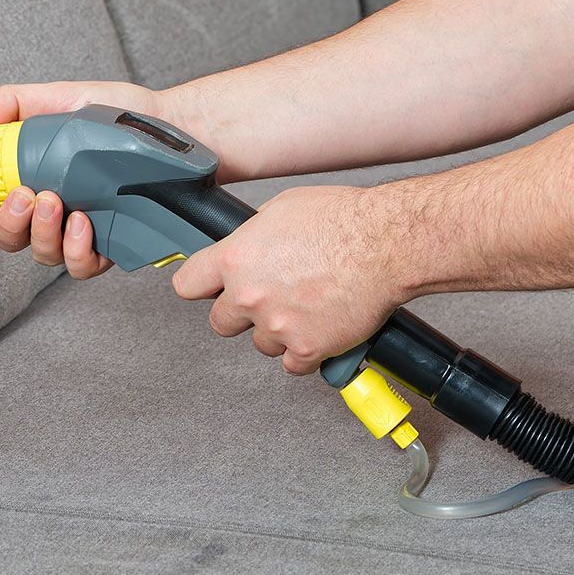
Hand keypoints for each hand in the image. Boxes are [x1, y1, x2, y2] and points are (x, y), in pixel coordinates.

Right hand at [0, 80, 164, 279]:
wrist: (168, 123)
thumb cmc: (114, 113)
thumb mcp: (59, 98)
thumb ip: (14, 104)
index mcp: (29, 181)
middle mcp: (50, 212)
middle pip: (10, 239)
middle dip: (9, 223)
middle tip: (25, 196)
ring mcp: (78, 231)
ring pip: (43, 254)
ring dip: (41, 234)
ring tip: (55, 202)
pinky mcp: (109, 245)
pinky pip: (82, 266)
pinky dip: (76, 250)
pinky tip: (83, 223)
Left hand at [171, 184, 410, 374]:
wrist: (385, 245)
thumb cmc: (343, 220)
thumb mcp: (283, 209)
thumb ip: (254, 236)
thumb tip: (248, 245)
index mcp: (236, 259)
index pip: (188, 284)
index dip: (201, 286)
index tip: (210, 289)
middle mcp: (249, 296)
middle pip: (221, 323)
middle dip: (240, 314)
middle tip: (269, 299)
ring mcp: (276, 326)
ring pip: (261, 344)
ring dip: (278, 333)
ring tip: (307, 308)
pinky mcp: (306, 349)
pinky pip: (292, 365)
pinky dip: (305, 352)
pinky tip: (319, 330)